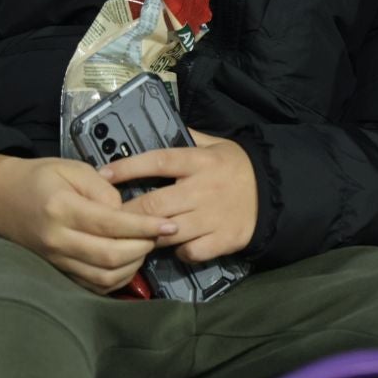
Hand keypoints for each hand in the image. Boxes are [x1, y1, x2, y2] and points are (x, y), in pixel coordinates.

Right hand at [0, 154, 175, 293]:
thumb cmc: (37, 178)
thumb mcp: (71, 168)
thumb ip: (103, 188)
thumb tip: (126, 211)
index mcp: (62, 208)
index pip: (112, 224)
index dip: (144, 227)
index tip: (168, 225)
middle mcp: (58, 239)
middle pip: (111, 256)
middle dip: (143, 248)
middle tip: (160, 234)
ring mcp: (56, 260)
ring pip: (104, 276)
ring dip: (133, 265)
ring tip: (145, 246)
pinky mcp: (57, 271)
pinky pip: (92, 285)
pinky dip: (116, 278)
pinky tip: (127, 262)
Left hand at [105, 131, 258, 263]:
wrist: (275, 192)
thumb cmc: (237, 166)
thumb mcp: (215, 144)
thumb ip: (187, 138)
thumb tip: (158, 126)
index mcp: (199, 161)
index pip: (158, 161)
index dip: (128, 167)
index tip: (103, 174)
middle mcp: (202, 189)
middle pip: (155, 204)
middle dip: (127, 213)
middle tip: (108, 218)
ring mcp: (212, 217)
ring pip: (167, 232)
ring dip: (148, 235)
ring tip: (134, 236)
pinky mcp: (222, 239)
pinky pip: (190, 251)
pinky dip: (179, 252)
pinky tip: (176, 247)